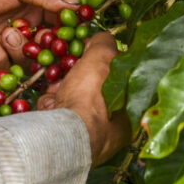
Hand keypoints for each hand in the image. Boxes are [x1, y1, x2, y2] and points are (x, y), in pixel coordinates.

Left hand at [0, 0, 79, 73]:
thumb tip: (78, 5)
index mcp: (35, 9)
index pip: (61, 27)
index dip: (67, 35)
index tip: (71, 39)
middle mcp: (24, 31)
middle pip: (47, 51)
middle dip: (44, 48)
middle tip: (37, 41)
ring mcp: (7, 49)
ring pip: (27, 63)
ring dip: (17, 50)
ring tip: (4, 33)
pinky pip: (4, 71)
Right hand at [36, 33, 130, 165]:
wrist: (65, 137)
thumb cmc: (91, 99)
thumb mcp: (103, 58)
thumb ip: (104, 43)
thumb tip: (101, 39)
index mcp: (134, 107)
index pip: (117, 76)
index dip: (99, 62)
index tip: (84, 55)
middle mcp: (117, 126)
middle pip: (92, 89)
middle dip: (74, 79)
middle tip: (63, 74)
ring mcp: (92, 137)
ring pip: (73, 102)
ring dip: (58, 92)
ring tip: (53, 93)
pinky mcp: (68, 144)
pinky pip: (59, 117)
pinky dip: (51, 108)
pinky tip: (49, 108)